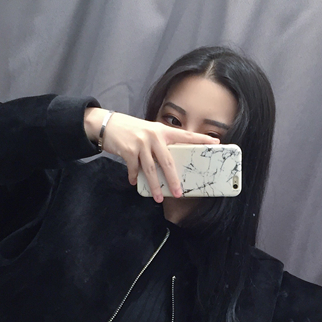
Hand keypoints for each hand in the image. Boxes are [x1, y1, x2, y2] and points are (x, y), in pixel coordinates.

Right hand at [83, 108, 218, 201]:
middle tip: (179, 193)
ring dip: (155, 186)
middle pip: (167, 162)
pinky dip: (134, 177)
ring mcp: (141, 143)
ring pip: (151, 170)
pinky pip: (134, 169)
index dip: (201, 138)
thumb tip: (170, 164)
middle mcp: (153, 136)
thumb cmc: (131, 130)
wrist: (107, 124)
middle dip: (173, 180)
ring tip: (159, 197)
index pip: (185, 135)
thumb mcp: (149, 132)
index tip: (215, 142)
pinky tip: (134, 183)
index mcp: (162, 131)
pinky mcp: (128, 150)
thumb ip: (160, 143)